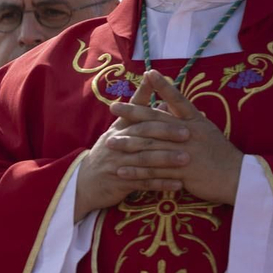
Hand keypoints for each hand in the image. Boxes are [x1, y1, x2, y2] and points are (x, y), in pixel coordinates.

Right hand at [75, 72, 192, 218]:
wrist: (84, 183)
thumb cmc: (108, 155)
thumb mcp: (119, 134)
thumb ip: (140, 118)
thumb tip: (164, 103)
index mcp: (118, 129)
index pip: (133, 109)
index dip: (146, 95)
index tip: (161, 87)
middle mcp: (116, 142)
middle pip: (142, 134)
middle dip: (165, 132)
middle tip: (187, 133)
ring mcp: (117, 163)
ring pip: (144, 159)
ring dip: (166, 159)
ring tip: (186, 159)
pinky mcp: (119, 182)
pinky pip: (143, 183)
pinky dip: (161, 184)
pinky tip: (178, 184)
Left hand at [113, 70, 243, 204]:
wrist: (238, 178)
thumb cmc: (219, 154)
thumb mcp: (205, 131)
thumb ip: (185, 119)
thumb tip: (167, 105)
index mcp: (196, 122)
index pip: (178, 99)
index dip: (164, 86)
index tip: (148, 72)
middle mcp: (189, 134)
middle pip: (157, 121)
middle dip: (133, 113)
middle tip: (112, 106)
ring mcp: (185, 153)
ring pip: (151, 146)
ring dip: (128, 144)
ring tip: (109, 141)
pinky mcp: (182, 173)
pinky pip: (154, 172)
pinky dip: (136, 171)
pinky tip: (120, 170)